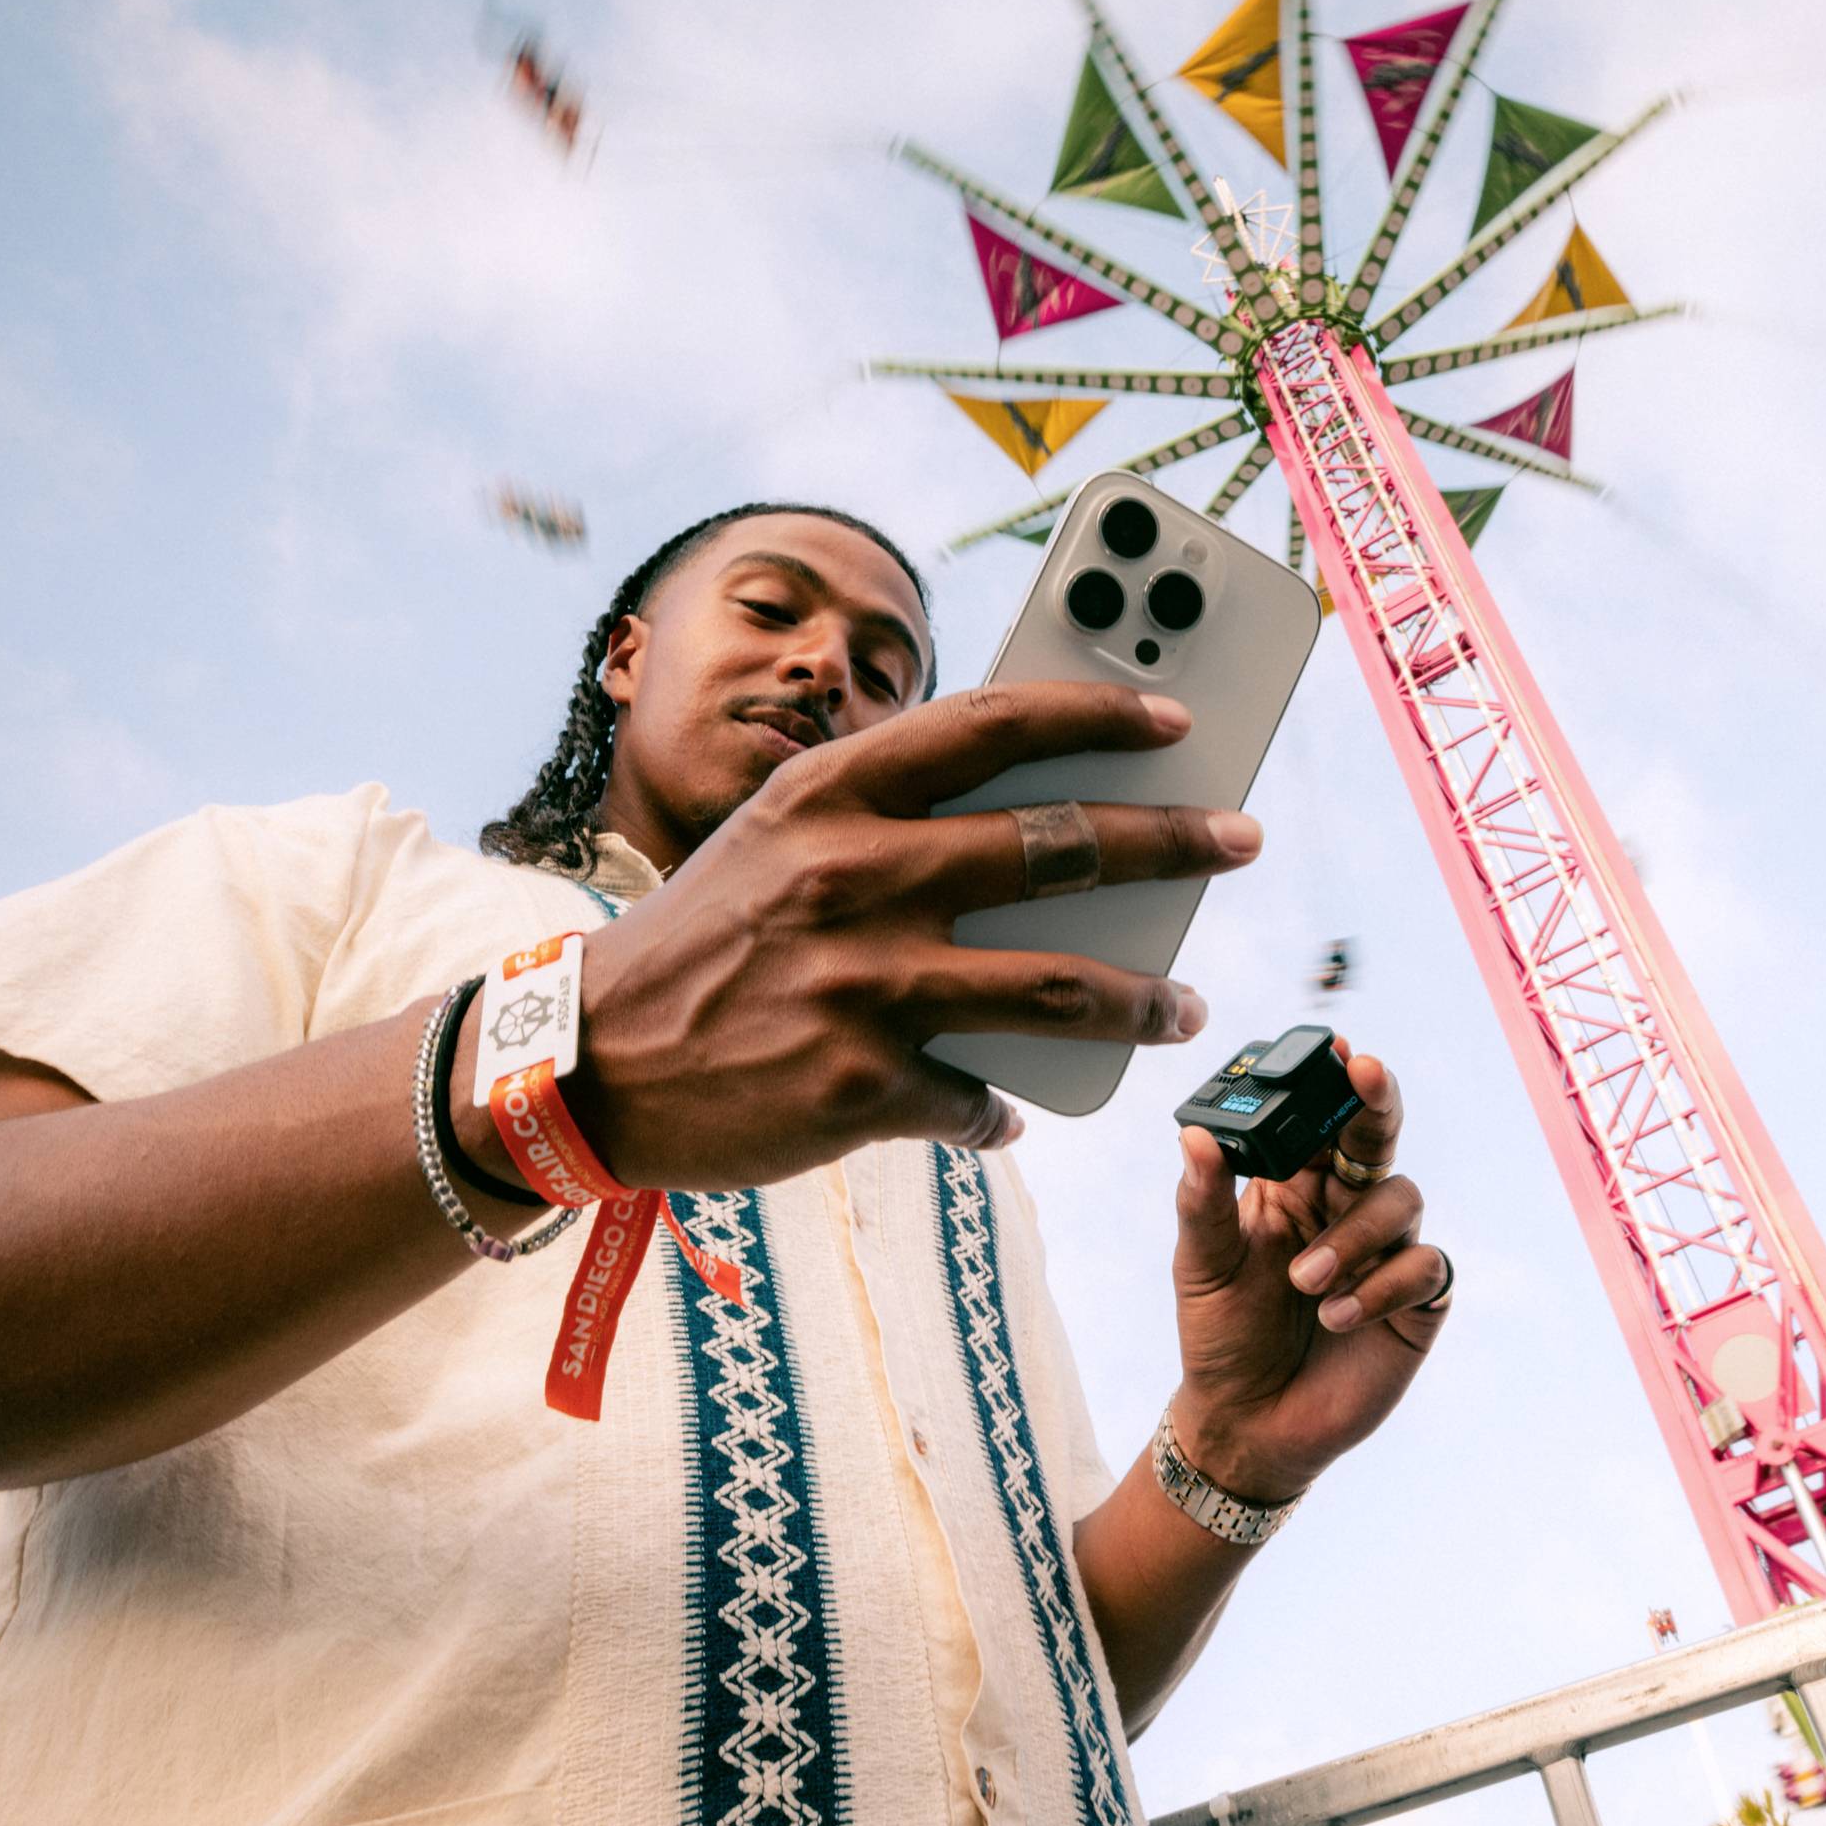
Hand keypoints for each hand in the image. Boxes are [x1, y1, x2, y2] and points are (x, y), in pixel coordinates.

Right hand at [469, 682, 1260, 1191]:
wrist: (588, 1064)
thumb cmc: (705, 938)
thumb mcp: (777, 838)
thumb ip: (887, 812)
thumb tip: (1037, 809)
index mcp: (830, 793)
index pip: (993, 725)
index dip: (1098, 715)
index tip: (1175, 718)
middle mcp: (854, 875)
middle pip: (1059, 848)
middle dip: (1171, 841)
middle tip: (1237, 842)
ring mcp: (861, 985)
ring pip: (1057, 988)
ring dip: (1140, 999)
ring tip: (1184, 1004)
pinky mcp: (859, 1086)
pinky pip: (979, 1100)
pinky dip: (1002, 1109)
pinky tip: (1011, 1111)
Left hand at [1164, 1042, 1449, 1505]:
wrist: (1246, 1424)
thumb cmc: (1221, 1336)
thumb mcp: (1201, 1266)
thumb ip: (1202, 1201)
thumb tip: (1195, 1136)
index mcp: (1295, 1187)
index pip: (1323, 1119)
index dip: (1335, 1082)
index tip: (1338, 1048)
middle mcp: (1346, 1209)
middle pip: (1378, 1137)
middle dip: (1377, 1102)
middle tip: (1367, 1076)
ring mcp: (1385, 1254)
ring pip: (1402, 1199)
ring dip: (1355, 1235)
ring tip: (1308, 1284)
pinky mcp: (1414, 1304)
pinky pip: (1424, 1267)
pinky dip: (1382, 1286)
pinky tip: (1339, 1317)